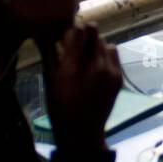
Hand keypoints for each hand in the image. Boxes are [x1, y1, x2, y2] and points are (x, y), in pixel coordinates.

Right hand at [36, 22, 121, 150]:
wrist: (82, 133)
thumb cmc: (60, 106)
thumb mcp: (49, 79)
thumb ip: (49, 53)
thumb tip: (43, 31)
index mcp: (74, 68)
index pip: (78, 30)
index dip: (70, 28)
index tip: (63, 34)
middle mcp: (96, 67)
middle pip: (94, 33)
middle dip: (83, 36)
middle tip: (73, 47)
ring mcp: (111, 72)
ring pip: (105, 42)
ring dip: (95, 45)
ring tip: (85, 58)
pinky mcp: (119, 77)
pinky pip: (113, 54)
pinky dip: (104, 55)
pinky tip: (95, 67)